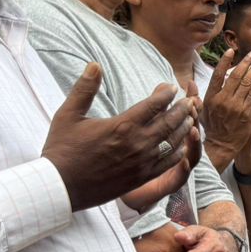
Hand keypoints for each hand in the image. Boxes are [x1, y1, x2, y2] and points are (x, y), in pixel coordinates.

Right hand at [43, 63, 196, 210]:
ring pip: (172, 142)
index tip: (170, 87)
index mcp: (122, 125)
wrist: (60, 187)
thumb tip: (94, 64)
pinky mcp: (141, 178)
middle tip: (189, 100)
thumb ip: (84, 88)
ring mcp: (142, 162)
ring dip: (184, 128)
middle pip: (169, 122)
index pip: (154, 105)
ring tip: (190, 118)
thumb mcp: (68, 114)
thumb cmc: (62, 149)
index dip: (165, 94)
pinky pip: (167, 163)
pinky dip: (178, 152)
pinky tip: (181, 146)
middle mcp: (137, 143)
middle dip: (182, 109)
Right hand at [202, 49, 250, 170]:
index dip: (225, 62)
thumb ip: (194, 96)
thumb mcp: (199, 111)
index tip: (231, 50)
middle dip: (247, 63)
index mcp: (211, 98)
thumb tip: (189, 81)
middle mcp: (223, 101)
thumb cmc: (211, 126)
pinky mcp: (247, 113)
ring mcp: (237, 107)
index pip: (218, 75)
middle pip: (237, 77)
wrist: (222, 145)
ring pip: (248, 84)